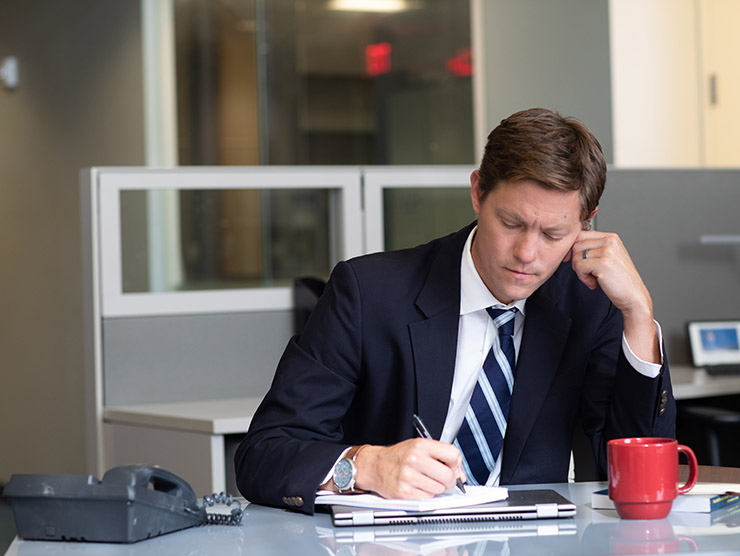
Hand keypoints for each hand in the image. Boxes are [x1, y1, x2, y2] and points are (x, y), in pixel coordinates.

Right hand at [354, 438, 464, 498]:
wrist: (374, 465)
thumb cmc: (398, 456)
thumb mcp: (418, 447)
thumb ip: (440, 456)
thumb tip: (460, 474)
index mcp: (420, 445)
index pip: (452, 454)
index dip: (456, 464)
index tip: (453, 467)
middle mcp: (414, 459)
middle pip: (448, 475)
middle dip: (449, 480)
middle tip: (441, 478)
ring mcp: (408, 476)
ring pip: (439, 489)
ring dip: (435, 487)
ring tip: (424, 480)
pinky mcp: (404, 492)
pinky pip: (428, 497)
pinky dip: (425, 494)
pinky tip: (416, 486)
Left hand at [567, 230, 659, 362]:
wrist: (634, 296)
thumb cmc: (620, 280)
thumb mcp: (607, 258)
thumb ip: (593, 249)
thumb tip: (570, 247)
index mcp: (611, 237)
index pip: (580, 234)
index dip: (572, 248)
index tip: (572, 260)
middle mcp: (610, 241)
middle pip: (576, 245)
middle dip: (576, 261)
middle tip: (587, 273)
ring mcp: (607, 251)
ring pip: (576, 256)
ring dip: (580, 271)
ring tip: (592, 279)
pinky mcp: (603, 263)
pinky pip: (579, 266)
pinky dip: (582, 278)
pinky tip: (593, 283)